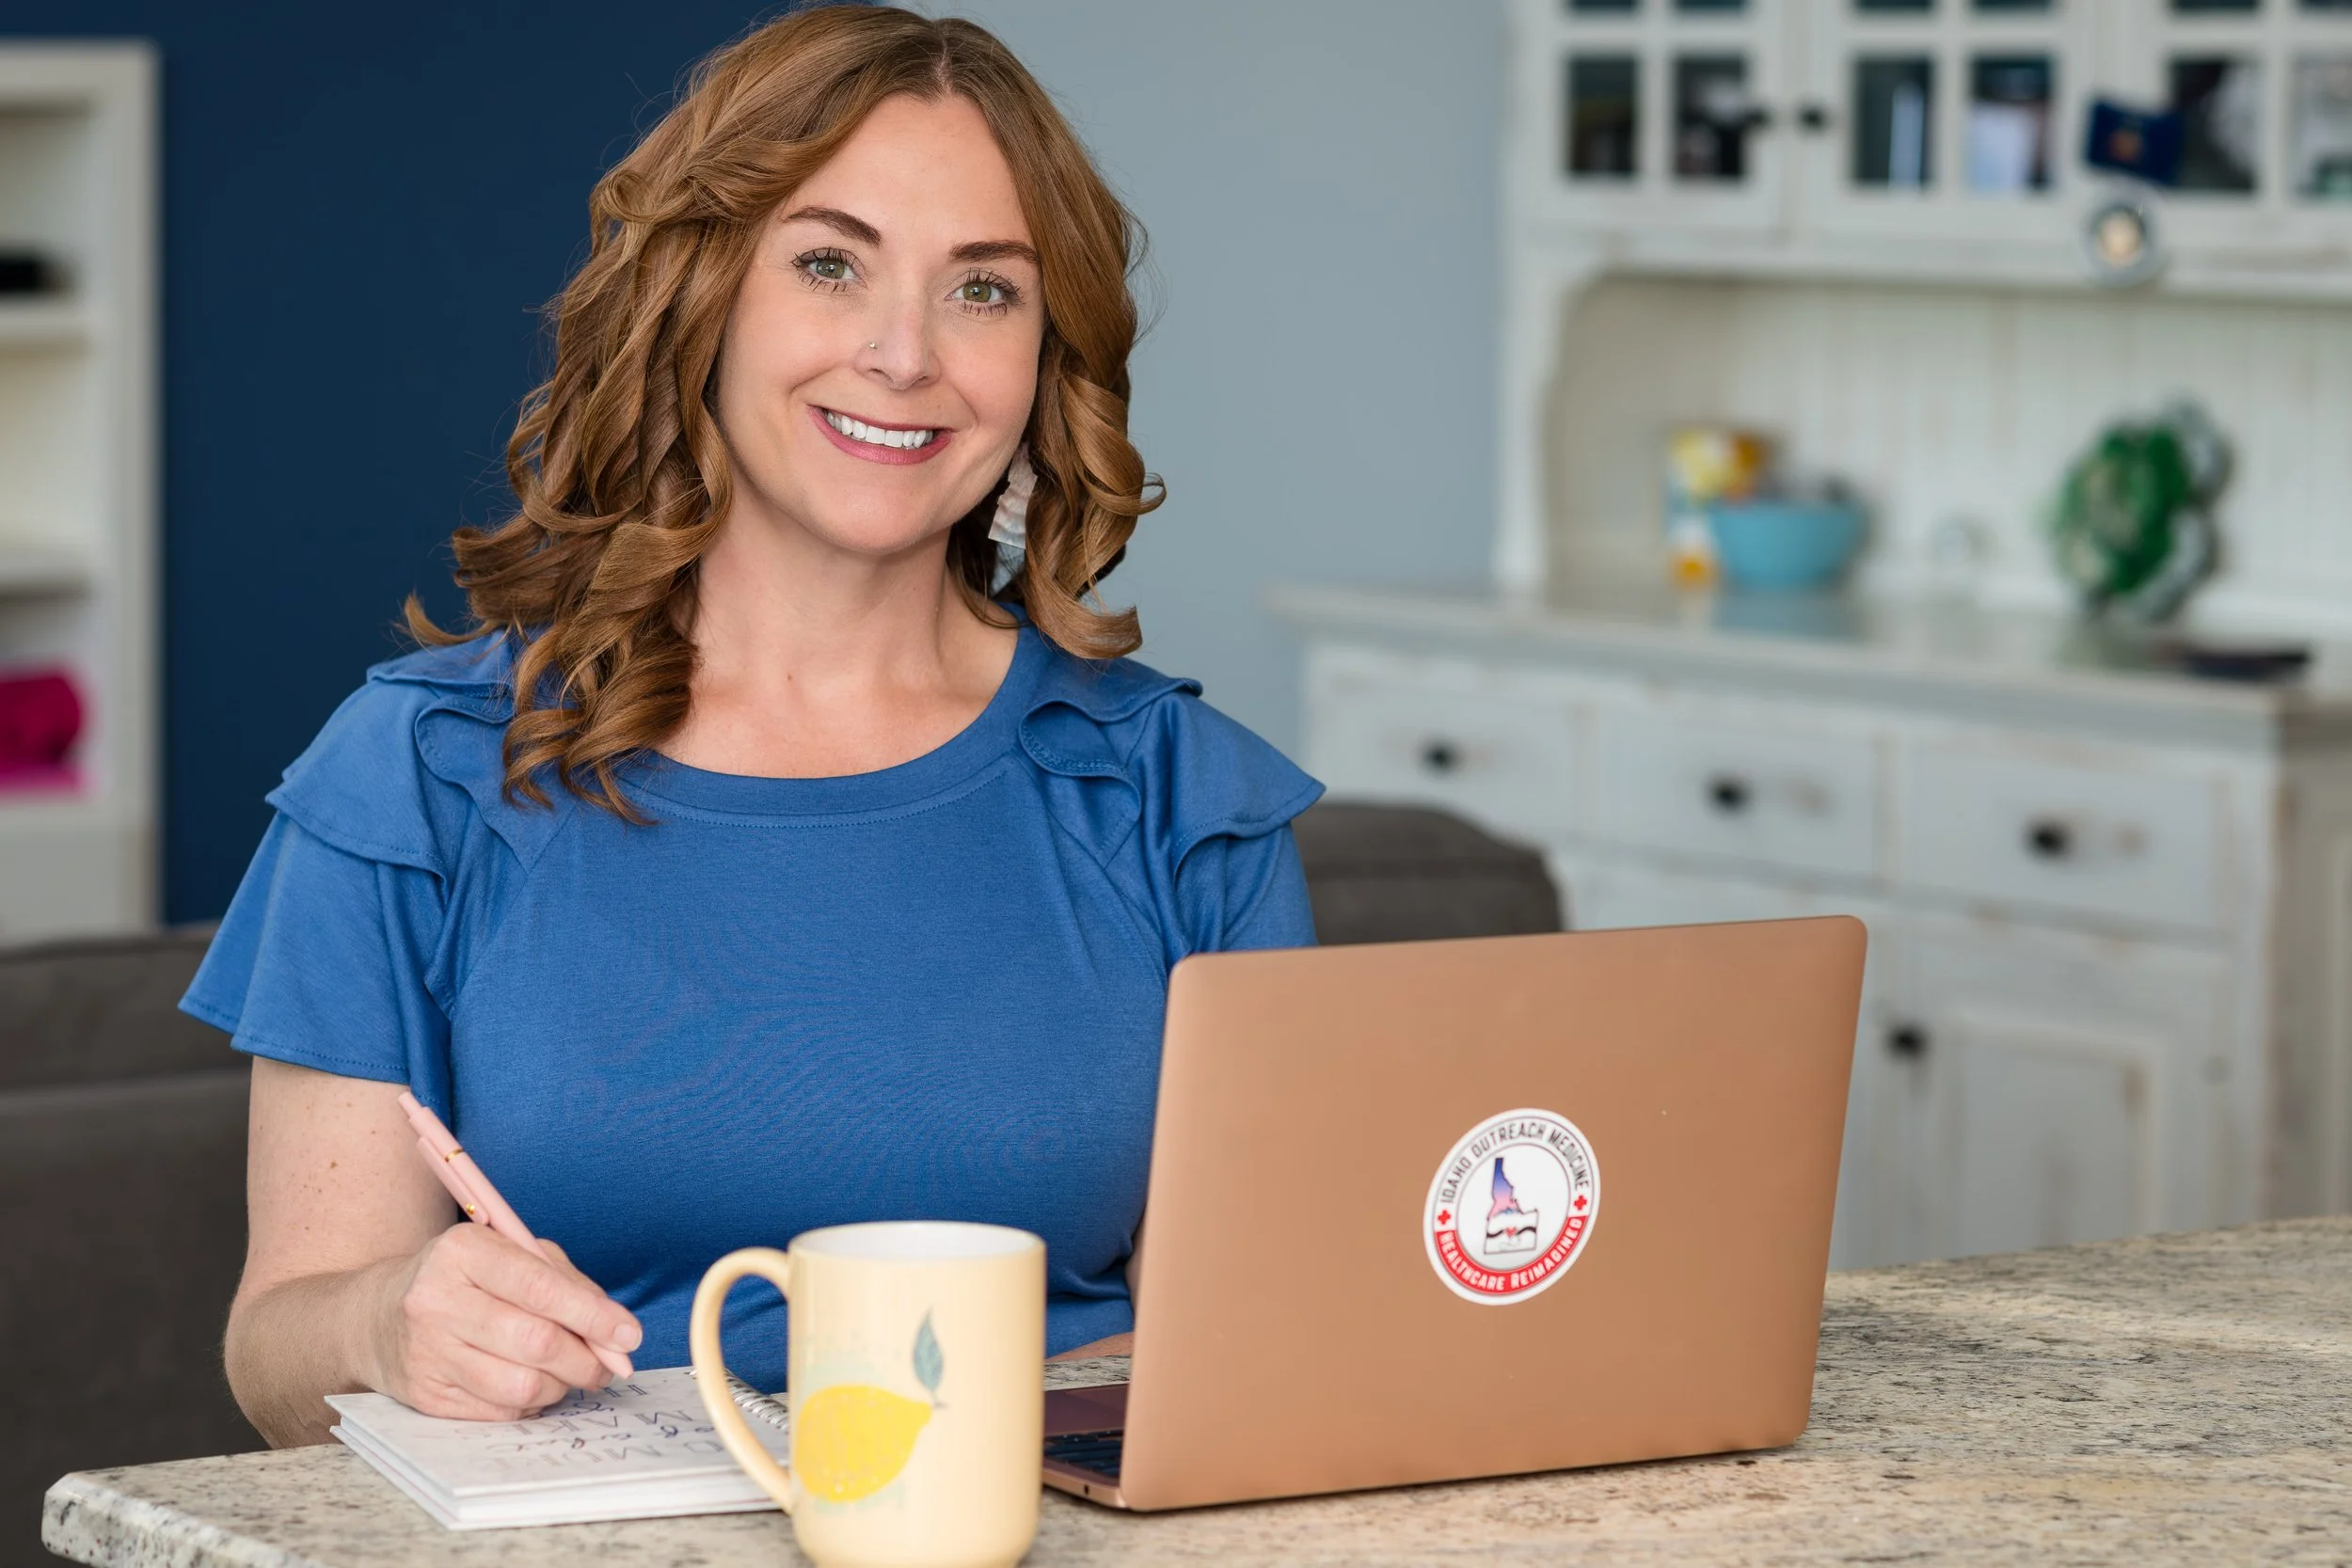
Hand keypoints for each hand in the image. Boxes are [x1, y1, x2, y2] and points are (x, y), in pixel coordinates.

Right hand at [362, 1225, 644, 1421]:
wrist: (377, 1317)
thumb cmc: (465, 1279)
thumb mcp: (512, 1256)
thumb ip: (569, 1285)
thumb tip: (617, 1334)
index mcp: (461, 1251)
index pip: (540, 1288)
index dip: (593, 1316)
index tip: (630, 1335)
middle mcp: (436, 1300)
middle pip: (535, 1342)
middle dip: (586, 1360)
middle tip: (609, 1365)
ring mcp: (425, 1352)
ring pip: (521, 1385)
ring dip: (562, 1386)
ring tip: (569, 1373)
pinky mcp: (423, 1395)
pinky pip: (499, 1411)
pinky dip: (530, 1402)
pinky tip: (530, 1384)